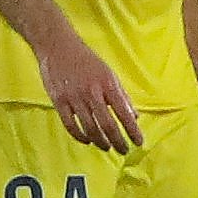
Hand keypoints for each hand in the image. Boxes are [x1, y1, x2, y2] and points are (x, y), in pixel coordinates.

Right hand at [38, 30, 145, 150]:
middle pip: (107, 125)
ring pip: (90, 128)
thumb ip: (121, 95)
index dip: (132, 130)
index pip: (124, 112)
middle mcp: (92, 92)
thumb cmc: (86, 60)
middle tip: (124, 150)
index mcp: (108, 84)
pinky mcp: (59, 102)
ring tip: (107, 147)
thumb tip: (134, 116)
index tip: (139, 142)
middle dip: (118, 141)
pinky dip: (80, 136)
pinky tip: (88, 140)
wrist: (59, 47)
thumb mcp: (109, 73)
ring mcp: (75, 98)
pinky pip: (71, 126)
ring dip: (101, 141)